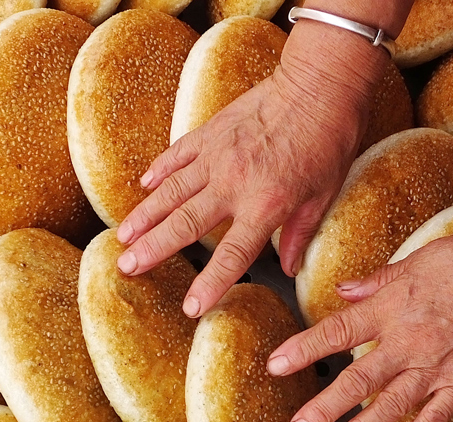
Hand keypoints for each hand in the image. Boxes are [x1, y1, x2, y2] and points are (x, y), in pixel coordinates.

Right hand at [115, 24, 388, 317]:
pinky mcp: (211, 131)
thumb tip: (288, 270)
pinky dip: (159, 171)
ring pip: (171, 191)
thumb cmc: (329, 140)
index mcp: (265, 204)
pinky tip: (143, 186)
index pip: (232, 255)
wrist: (319, 83)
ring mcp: (217, 155)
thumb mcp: (323, 195)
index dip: (210, 284)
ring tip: (123, 236)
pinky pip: (178, 155)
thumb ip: (299, 234)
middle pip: (185, 223)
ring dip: (144, 215)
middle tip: (126, 267)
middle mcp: (234, 183)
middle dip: (153, 249)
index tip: (190, 307)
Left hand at [267, 223, 452, 421]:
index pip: (336, 331)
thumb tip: (344, 292)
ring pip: (391, 405)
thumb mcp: (419, 257)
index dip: (303, 349)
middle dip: (323, 407)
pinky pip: (438, 414)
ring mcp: (437, 365)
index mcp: (392, 307)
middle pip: (356, 380)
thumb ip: (379, 281)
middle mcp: (408, 341)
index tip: (276, 364)